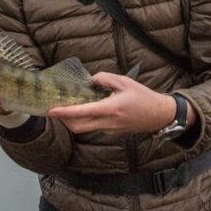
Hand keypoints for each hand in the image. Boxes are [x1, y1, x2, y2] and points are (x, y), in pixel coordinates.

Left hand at [48, 72, 180, 133]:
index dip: (64, 112)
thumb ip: (105, 79)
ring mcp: (110, 129)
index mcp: (110, 109)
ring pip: (85, 128)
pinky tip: (88, 107)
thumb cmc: (143, 97)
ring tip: (70, 105)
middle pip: (78, 127)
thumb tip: (90, 80)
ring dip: (75, 119)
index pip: (82, 112)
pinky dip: (87, 119)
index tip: (51, 110)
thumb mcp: (125, 81)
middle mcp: (108, 122)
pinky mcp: (112, 131)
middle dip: (64, 120)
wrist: (159, 115)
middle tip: (55, 110)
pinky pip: (95, 126)